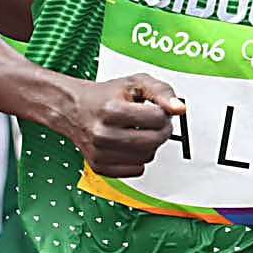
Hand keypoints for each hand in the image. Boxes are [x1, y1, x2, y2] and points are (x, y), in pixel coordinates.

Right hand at [62, 73, 183, 175]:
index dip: (162, 113)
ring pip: (148, 157)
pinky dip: (138, 158)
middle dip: (160, 130)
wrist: (73, 109)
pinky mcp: (100, 167)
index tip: (154, 110)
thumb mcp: (135, 83)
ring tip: (137, 132)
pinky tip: (129, 145)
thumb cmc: (105, 96)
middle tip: (151, 122)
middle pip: (155, 140)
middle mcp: (103, 133)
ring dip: (149, 145)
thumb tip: (179, 109)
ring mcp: (100, 153)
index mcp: (111, 110)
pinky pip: (137, 170)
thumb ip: (161, 91)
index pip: (158, 118)